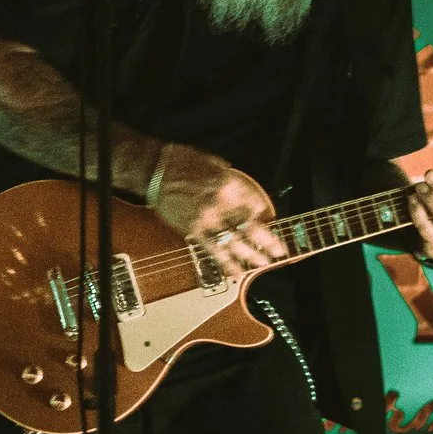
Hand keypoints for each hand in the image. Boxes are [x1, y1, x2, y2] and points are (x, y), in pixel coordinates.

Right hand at [149, 141, 284, 270]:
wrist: (153, 170)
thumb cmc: (181, 161)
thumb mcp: (213, 162)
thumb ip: (230, 178)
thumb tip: (241, 191)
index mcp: (229, 184)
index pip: (255, 204)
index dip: (262, 213)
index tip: (263, 217)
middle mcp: (221, 204)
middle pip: (250, 227)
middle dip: (267, 242)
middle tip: (279, 251)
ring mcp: (207, 220)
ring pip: (234, 243)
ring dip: (251, 255)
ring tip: (263, 263)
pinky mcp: (192, 231)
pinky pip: (213, 251)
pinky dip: (226, 263)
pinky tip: (236, 272)